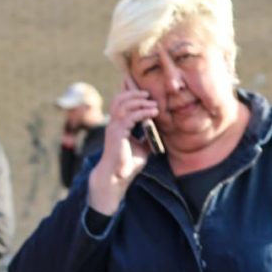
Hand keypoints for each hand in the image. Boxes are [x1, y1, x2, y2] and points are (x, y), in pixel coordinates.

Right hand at [86, 80, 159, 215]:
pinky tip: (154, 113)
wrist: (117, 177)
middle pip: (120, 99)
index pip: (120, 104)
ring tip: (153, 104)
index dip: (131, 96)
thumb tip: (158, 130)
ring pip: (124, 105)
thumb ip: (147, 137)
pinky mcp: (118, 133)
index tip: (146, 96)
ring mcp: (114, 127)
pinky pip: (131, 116)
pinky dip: (143, 112)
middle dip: (135, 94)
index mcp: (116, 125)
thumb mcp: (142, 147)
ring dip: (140, 102)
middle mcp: (113, 124)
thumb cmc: (128, 164)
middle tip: (149, 95)